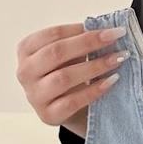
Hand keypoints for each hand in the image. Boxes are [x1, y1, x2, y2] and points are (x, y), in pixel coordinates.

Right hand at [15, 22, 130, 137]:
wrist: (68, 110)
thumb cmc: (68, 75)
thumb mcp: (68, 55)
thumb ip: (79, 42)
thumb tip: (107, 30)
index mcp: (26, 50)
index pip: (53, 35)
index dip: (81, 29)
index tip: (109, 28)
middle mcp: (25, 72)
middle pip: (56, 53)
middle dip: (88, 43)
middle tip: (114, 38)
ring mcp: (35, 96)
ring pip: (63, 77)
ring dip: (94, 66)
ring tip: (117, 59)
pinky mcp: (48, 115)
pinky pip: (72, 101)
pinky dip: (94, 90)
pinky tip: (111, 81)